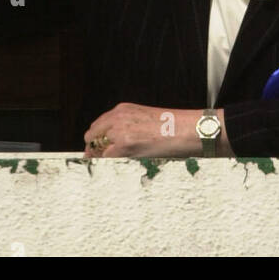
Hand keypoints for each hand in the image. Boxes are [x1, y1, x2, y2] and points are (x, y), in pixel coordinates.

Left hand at [83, 104, 228, 158]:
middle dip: (94, 149)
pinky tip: (116, 170)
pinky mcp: (124, 145)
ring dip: (100, 158)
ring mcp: (119, 130)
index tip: (96, 151)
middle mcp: (117, 117)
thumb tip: (113, 144)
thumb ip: (127, 127)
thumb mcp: (144, 120)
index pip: (98, 125)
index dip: (96, 140)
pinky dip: (107, 165)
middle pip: (91, 135)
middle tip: (100, 161)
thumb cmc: (171, 127)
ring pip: (96, 148)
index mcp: (122, 109)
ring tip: (110, 167)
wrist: (187, 129)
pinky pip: (105, 158)